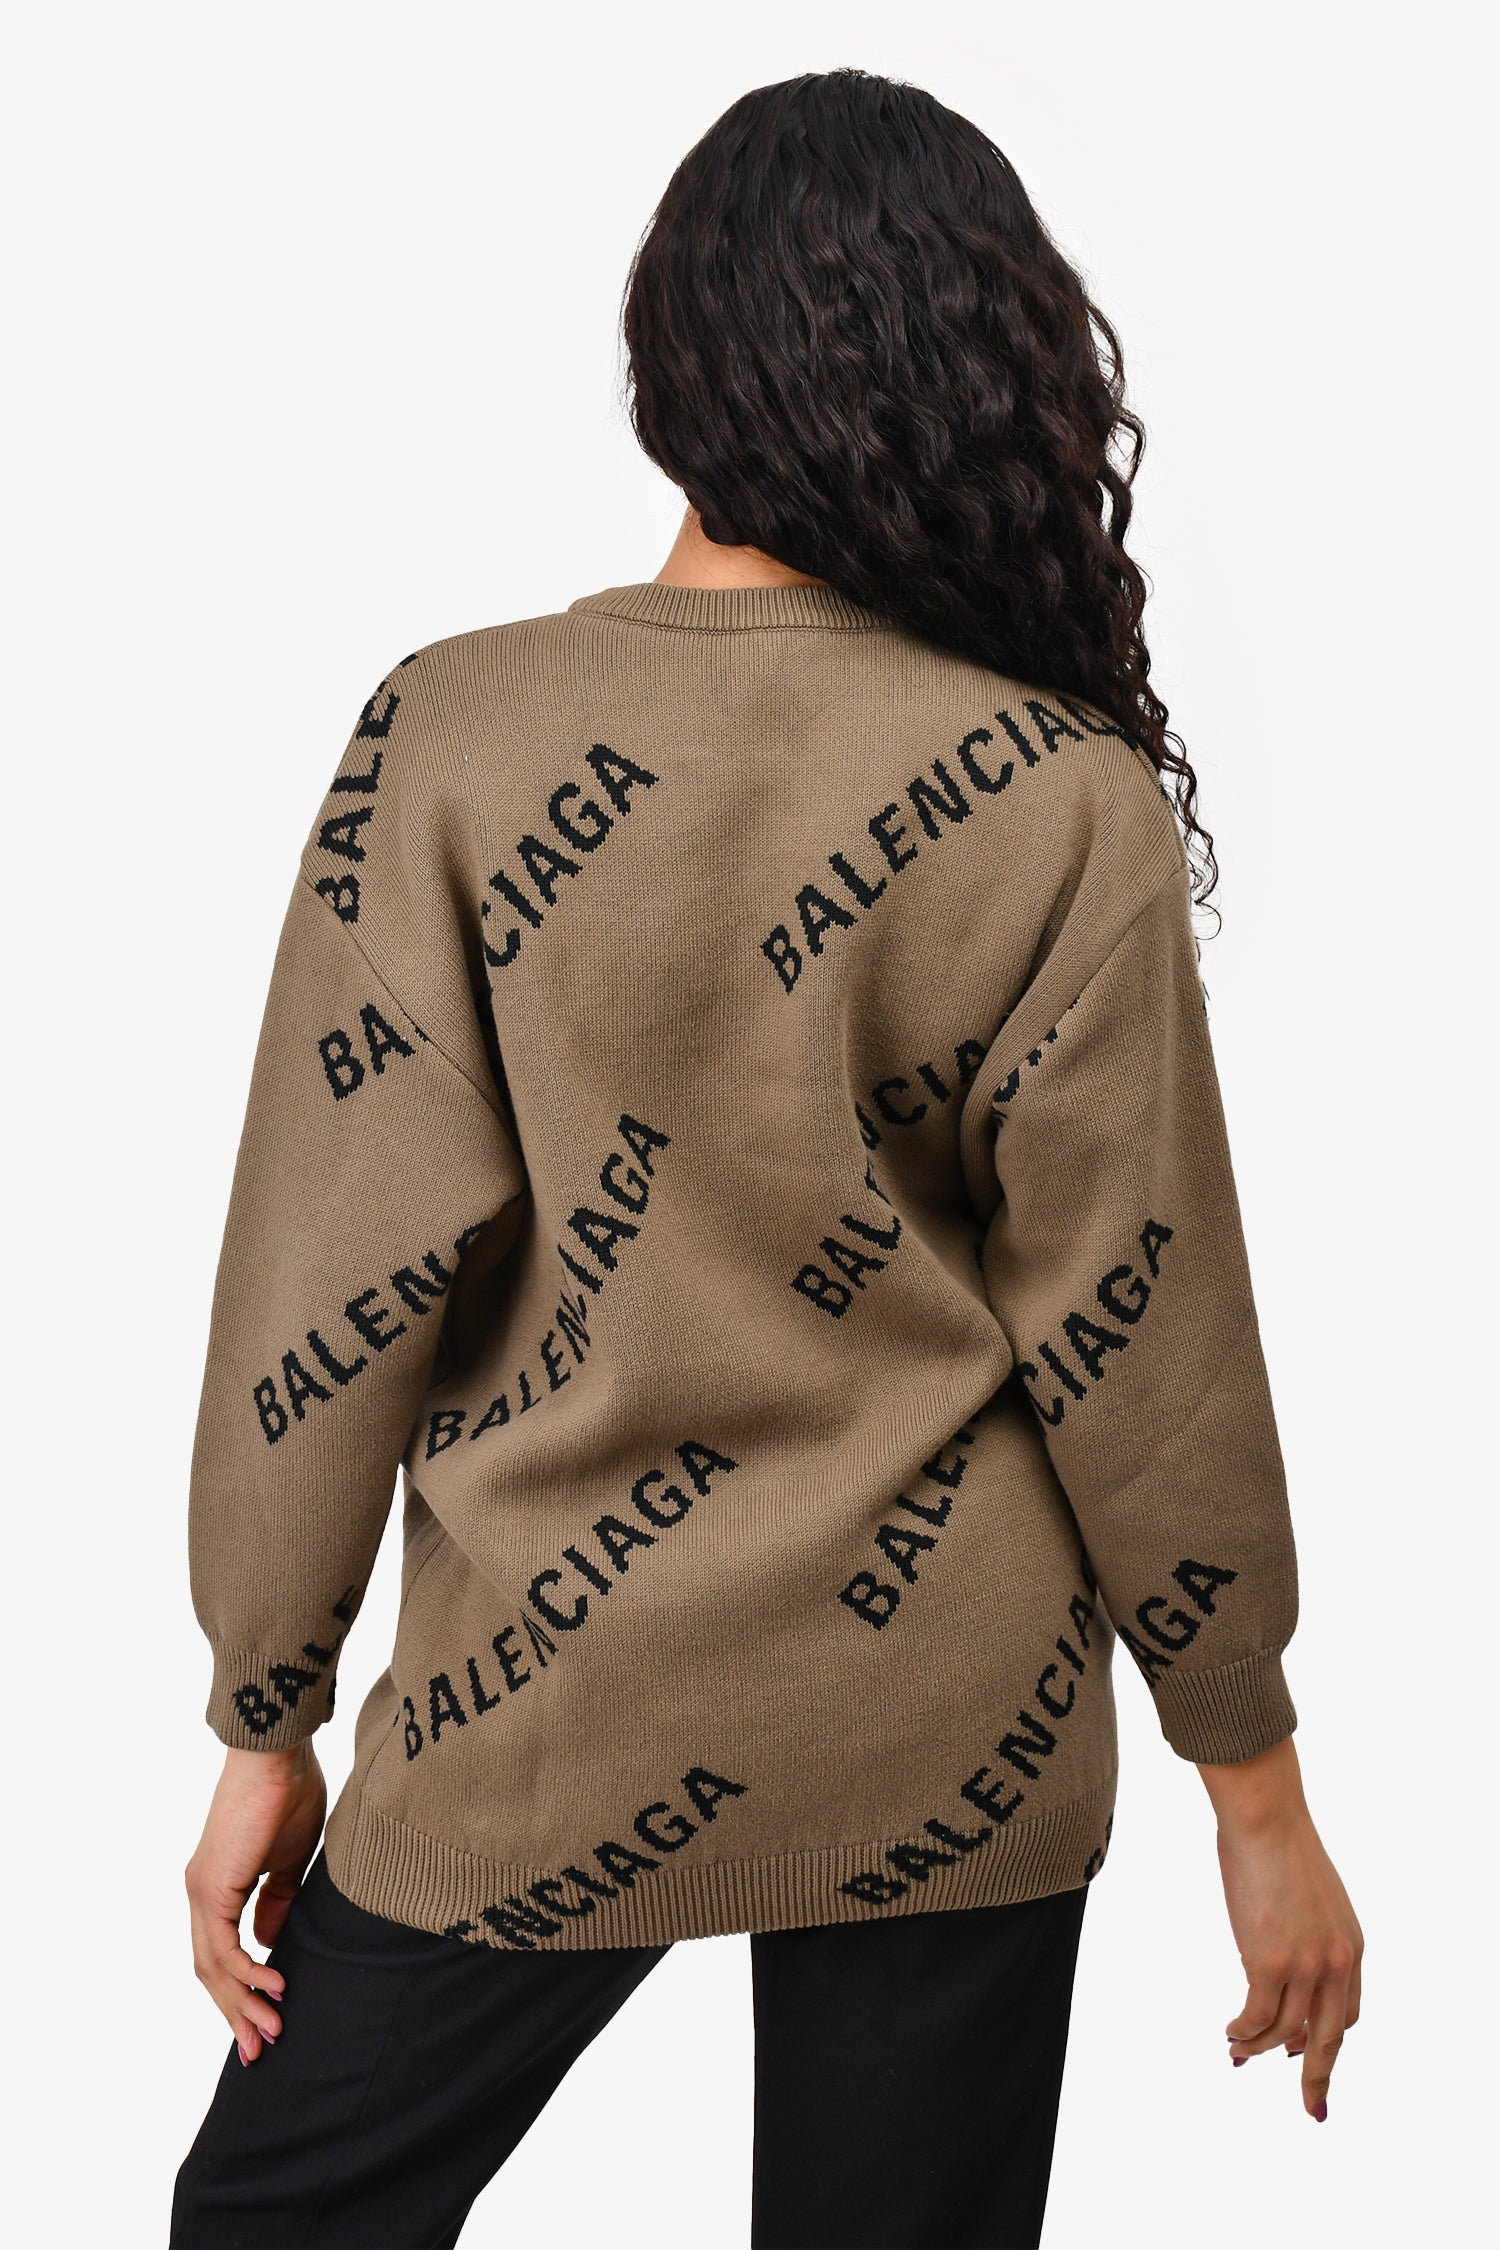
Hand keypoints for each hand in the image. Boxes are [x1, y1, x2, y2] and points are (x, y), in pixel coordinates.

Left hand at [185, 1742, 326, 2064]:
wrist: (277, 1754)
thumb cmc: (291, 1792)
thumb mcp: (290, 1860)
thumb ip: (279, 1899)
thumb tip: (268, 1940)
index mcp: (219, 1887)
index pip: (222, 1954)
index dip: (240, 1992)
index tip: (267, 2021)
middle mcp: (202, 1894)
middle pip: (212, 1971)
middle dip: (237, 2013)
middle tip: (262, 2050)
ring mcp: (202, 1892)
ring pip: (213, 1967)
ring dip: (242, 2003)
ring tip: (272, 2030)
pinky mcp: (212, 1888)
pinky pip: (224, 1946)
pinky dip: (247, 1972)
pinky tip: (276, 1985)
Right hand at [1197, 1737, 1362, 2121]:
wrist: (1265, 1819)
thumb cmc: (1277, 1846)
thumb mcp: (1309, 1900)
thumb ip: (1307, 1937)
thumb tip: (1278, 1969)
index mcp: (1349, 1946)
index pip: (1347, 2010)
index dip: (1326, 2038)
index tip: (1307, 2054)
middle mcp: (1335, 1961)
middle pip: (1330, 2037)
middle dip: (1317, 2077)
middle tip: (1311, 2106)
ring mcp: (1304, 1965)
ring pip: (1284, 2030)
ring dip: (1258, 2047)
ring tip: (1237, 2051)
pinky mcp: (1269, 1963)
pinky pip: (1256, 2016)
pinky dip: (1242, 2030)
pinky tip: (1228, 2031)